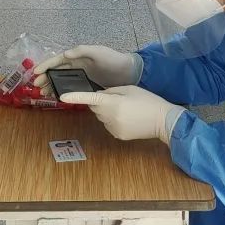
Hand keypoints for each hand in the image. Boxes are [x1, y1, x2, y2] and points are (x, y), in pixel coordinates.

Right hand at [34, 45, 142, 91]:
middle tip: (36, 86)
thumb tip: (65, 54)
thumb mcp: (98, 52)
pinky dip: (61, 91)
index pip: (58, 60)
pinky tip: (56, 96)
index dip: (46, 65)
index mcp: (78, 56)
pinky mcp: (86, 85)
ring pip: (61, 80)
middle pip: (57, 71)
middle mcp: (77, 65)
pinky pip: (70, 87)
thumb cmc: (113, 59)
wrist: (128, 72)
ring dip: (51, 85)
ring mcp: (81, 76)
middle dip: (45, 77)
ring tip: (43, 93)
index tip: (36, 72)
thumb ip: (82, 51)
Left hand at [61, 85, 183, 144]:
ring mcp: (112, 128)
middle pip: (95, 107)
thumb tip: (98, 95)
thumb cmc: (147, 101)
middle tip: (117, 99)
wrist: (162, 121)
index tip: (61, 97)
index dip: (75, 97)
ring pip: (101, 116)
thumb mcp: (129, 89)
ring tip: (126, 109)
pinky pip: (108, 124)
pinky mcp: (116, 135)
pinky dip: (113, 120)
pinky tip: (128, 118)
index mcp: (113, 102)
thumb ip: (111, 91)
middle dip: (100, 102)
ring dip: (107, 111)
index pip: (90, 99)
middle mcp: (110, 117)